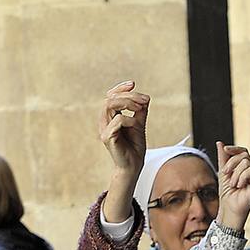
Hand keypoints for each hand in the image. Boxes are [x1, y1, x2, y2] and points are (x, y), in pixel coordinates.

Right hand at [101, 80, 149, 223]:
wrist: (134, 165)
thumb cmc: (135, 146)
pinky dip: (128, 119)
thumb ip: (140, 111)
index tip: (133, 84)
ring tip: (140, 108)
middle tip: (144, 100)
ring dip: (127, 103)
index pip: (111, 96)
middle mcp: (105, 121)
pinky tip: (136, 124)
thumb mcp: (139, 124)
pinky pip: (117, 121)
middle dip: (129, 95)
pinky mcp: (107, 137)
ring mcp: (104, 128)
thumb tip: (145, 97)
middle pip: (111, 98)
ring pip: (110, 106)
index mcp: (110, 116)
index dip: (120, 88)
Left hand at [215, 142, 249, 233]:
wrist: (229, 206)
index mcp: (246, 167)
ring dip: (235, 174)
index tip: (225, 149)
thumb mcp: (223, 172)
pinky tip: (240, 186)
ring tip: (233, 184)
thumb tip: (220, 142)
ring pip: (247, 162)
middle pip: (244, 155)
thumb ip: (223, 157)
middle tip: (226, 174)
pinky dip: (241, 178)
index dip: (235, 149)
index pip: (244, 152)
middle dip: (232, 163)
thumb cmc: (227, 192)